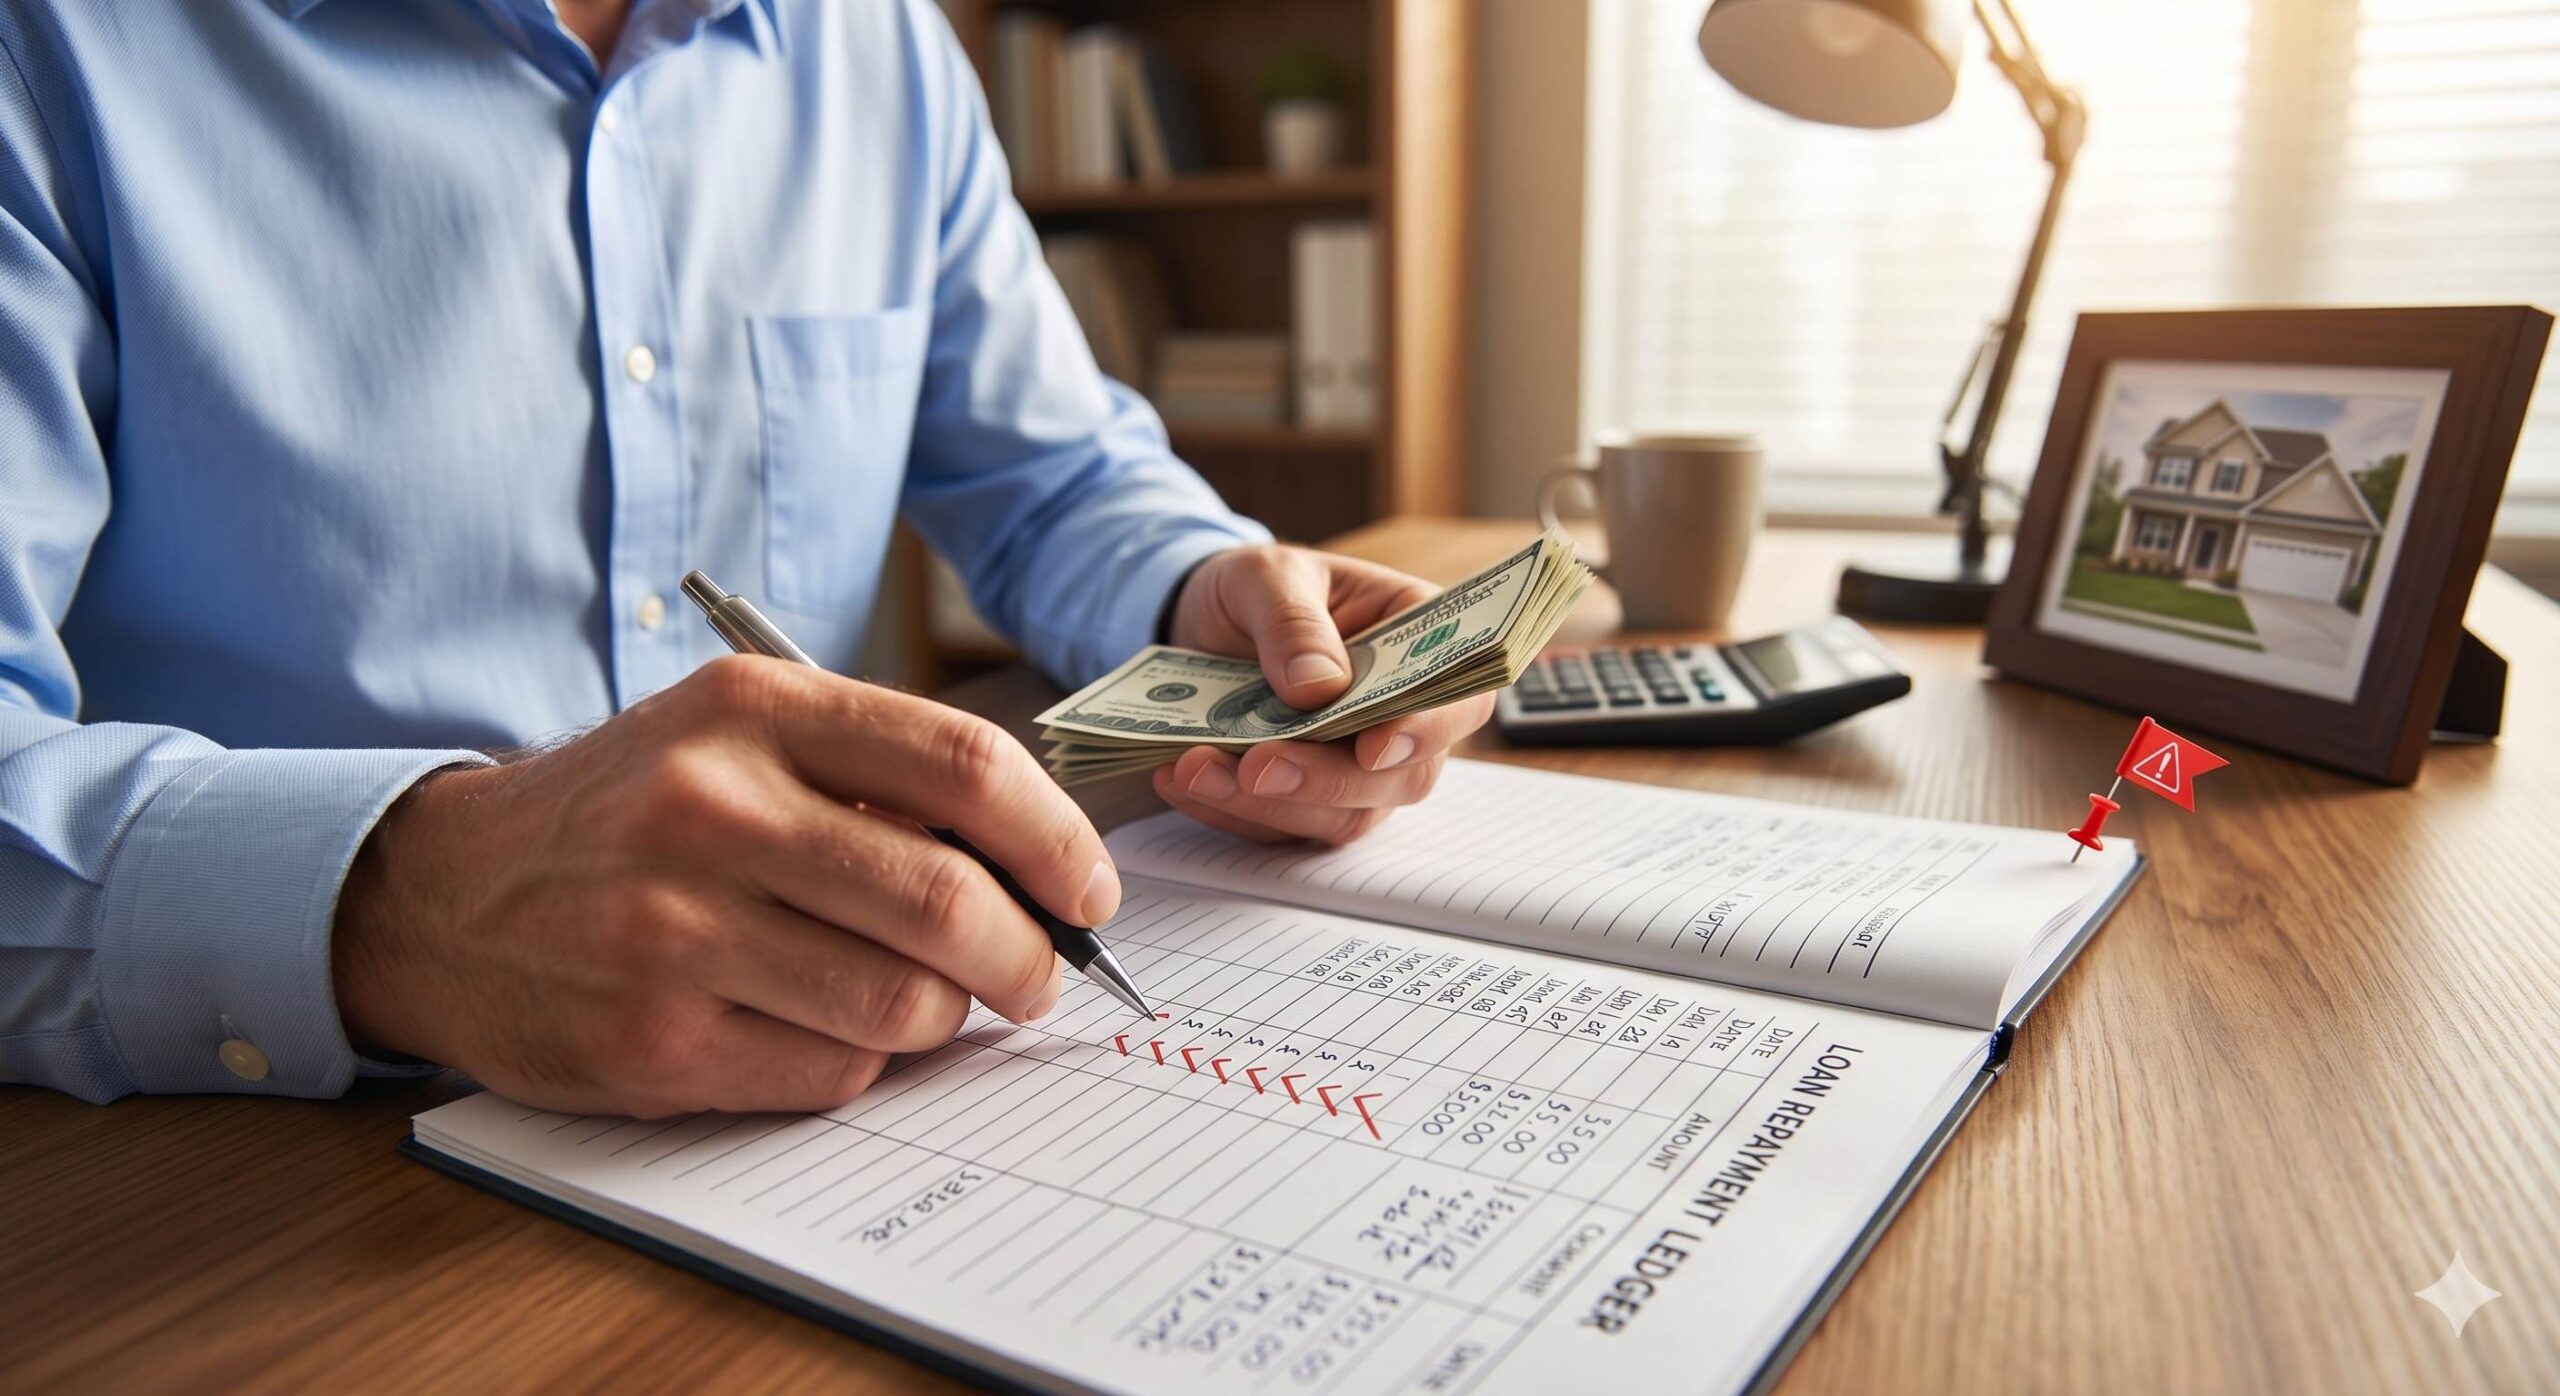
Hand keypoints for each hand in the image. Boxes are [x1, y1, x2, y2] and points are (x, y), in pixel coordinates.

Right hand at [332, 657, 1117, 1116]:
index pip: (965, 766)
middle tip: (1037, 975)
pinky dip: (860, 1062)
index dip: (1058, 840)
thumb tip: (1037, 867)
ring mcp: (674, 931)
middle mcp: (711, 808)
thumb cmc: (628, 812)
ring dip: (943, 1018)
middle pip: (948, 900)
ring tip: (925, 1003)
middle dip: (1026, 956)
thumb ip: (877, 774)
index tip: (1089, 892)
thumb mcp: (735, 736)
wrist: (441, 895)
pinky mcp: (651, 1039)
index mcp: (753, 710)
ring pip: (901, 1002)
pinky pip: (830, 1072)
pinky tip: (821, 1027)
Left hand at [1155, 544, 1493, 843]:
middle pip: (1402, 776)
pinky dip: (1230, 811)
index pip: (1457, 696)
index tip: (1374, 749)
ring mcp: (1359, 767)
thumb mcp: (1267, 575)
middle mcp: (1403, 715)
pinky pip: (1281, 827)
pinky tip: (1181, 778)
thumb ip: (1293, 621)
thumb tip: (1319, 687)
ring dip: (1267, 805)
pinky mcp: (1307, 800)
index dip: (1427, 729)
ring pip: (1342, 815)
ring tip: (1194, 769)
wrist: (1203, 620)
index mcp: (1419, 641)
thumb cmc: (1259, 588)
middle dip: (1327, 781)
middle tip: (1257, 768)